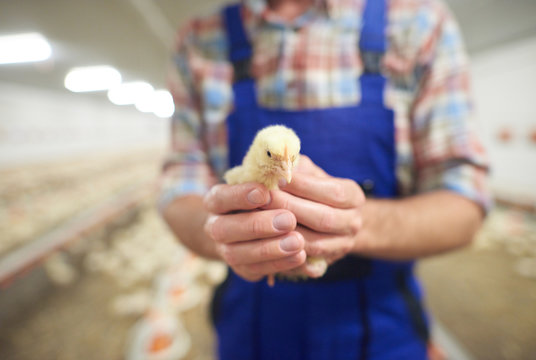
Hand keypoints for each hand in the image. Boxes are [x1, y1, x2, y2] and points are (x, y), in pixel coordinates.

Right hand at [203, 183, 306, 281]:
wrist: (257, 225)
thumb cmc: (267, 194)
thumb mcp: (269, 179)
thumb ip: (275, 174)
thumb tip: (287, 168)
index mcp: (217, 200)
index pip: (220, 197)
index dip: (239, 196)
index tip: (264, 193)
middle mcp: (215, 226)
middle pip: (224, 229)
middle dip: (257, 225)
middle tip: (288, 219)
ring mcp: (226, 250)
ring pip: (237, 254)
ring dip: (269, 249)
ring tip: (298, 242)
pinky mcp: (242, 269)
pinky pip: (255, 270)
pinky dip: (278, 264)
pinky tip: (300, 256)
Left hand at [264, 156, 365, 275]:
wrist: (328, 220)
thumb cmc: (311, 189)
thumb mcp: (310, 173)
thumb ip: (298, 167)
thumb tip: (279, 162)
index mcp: (354, 196)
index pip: (332, 192)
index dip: (304, 186)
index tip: (278, 179)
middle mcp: (354, 223)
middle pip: (323, 219)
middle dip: (290, 208)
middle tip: (264, 198)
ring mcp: (343, 246)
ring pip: (314, 244)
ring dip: (286, 232)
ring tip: (260, 218)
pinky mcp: (327, 264)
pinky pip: (307, 265)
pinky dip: (287, 254)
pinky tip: (266, 242)